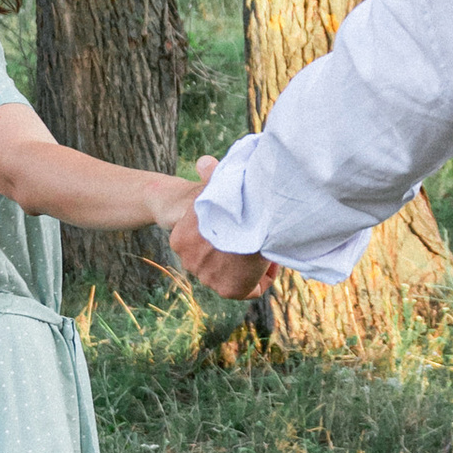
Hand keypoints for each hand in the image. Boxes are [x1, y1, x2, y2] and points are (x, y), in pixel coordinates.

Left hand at [167, 155, 273, 302]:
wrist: (249, 216)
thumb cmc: (235, 195)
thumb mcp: (221, 182)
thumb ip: (212, 174)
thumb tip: (204, 162)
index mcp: (180, 239)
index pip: (206, 241)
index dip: (230, 232)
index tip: (247, 222)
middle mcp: (189, 262)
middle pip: (221, 259)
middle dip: (239, 250)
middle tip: (259, 233)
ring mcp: (208, 278)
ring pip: (237, 274)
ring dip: (252, 262)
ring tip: (267, 243)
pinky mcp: (229, 291)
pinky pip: (251, 289)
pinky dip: (264, 277)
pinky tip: (272, 259)